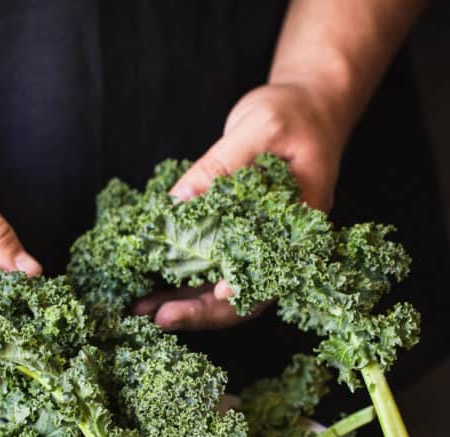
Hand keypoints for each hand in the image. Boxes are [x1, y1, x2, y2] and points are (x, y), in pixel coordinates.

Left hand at [138, 82, 345, 330]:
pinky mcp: (237, 236)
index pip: (273, 273)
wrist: (306, 105)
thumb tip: (178, 201)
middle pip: (245, 296)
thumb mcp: (260, 128)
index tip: (215, 293)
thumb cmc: (293, 113)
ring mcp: (258, 244)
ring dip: (184, 302)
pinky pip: (210, 266)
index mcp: (300, 227)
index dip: (245, 291)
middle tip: (159, 318)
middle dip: (201, 311)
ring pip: (223, 289)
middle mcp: (281, 246)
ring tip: (143, 309)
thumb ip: (221, 165)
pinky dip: (181, 279)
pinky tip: (151, 288)